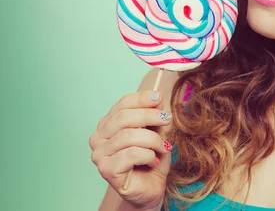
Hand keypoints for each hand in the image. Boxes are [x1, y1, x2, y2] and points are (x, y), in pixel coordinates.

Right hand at [89, 90, 173, 209]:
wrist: (152, 187)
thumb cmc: (151, 158)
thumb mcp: (155, 131)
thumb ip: (153, 115)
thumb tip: (157, 96)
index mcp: (108, 124)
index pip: (122, 104)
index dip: (141, 98)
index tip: (159, 97)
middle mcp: (98, 138)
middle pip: (123, 117)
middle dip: (150, 115)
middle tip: (167, 118)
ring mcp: (99, 154)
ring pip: (129, 136)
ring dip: (153, 140)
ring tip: (163, 147)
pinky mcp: (106, 169)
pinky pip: (131, 154)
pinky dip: (148, 155)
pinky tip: (152, 161)